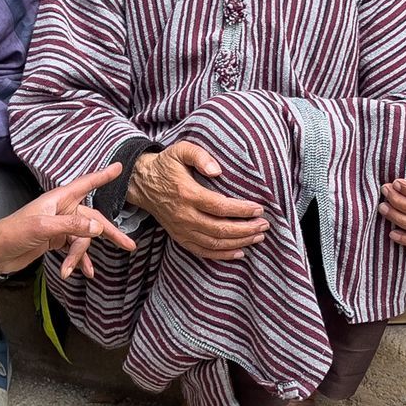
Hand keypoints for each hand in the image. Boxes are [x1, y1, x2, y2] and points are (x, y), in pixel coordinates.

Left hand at [0, 163, 134, 280]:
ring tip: (77, 271)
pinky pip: (75, 249)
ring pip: (83, 238)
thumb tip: (98, 227)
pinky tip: (83, 272)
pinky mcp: (56, 241)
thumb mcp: (43, 227)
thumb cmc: (13, 233)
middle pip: (92, 219)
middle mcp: (63, 210)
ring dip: (80, 256)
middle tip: (128, 245)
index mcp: (59, 199)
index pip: (86, 184)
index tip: (120, 167)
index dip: (103, 176)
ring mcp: (60, 226)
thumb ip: (71, 226)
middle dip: (109, 233)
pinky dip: (78, 261)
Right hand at [127, 141, 268, 261]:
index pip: (220, 207)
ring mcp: (181, 229)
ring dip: (239, 242)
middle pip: (220, 229)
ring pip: (214, 243)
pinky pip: (202, 251)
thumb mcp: (181, 150)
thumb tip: (217, 170)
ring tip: (258, 237)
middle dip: (246, 229)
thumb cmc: (166, 165)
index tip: (259, 209)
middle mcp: (184, 215)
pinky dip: (222, 255)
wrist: (141, 183)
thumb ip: (200, 156)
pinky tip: (240, 251)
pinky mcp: (179, 237)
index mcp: (187, 194)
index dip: (242, 210)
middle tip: (264, 225)